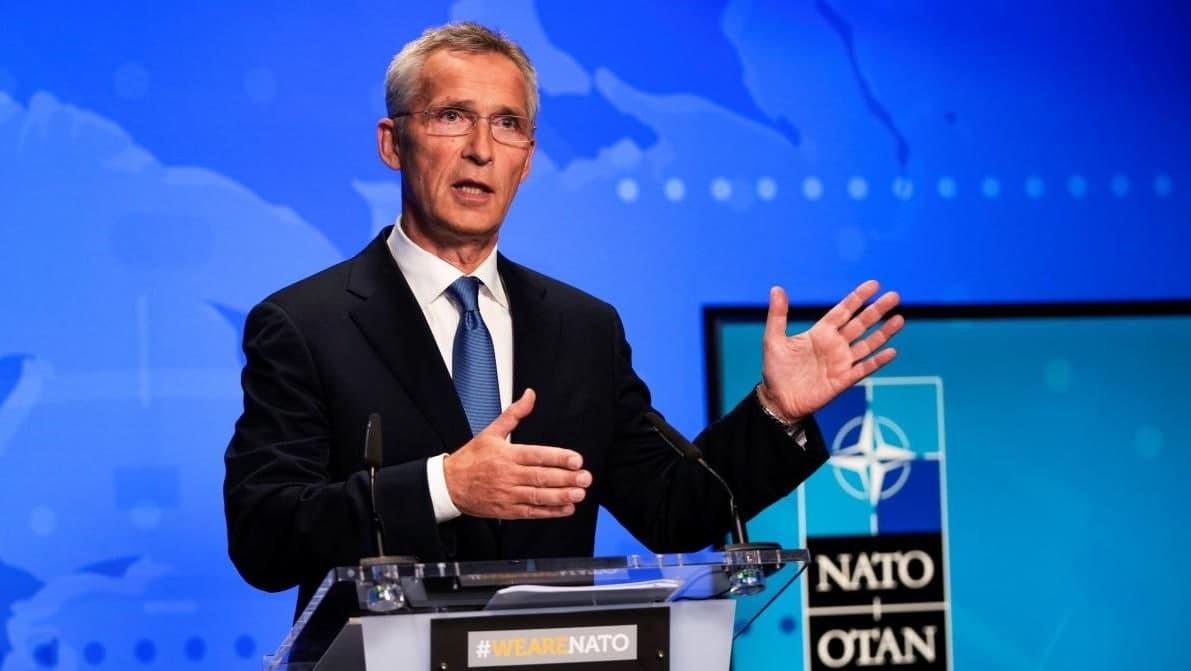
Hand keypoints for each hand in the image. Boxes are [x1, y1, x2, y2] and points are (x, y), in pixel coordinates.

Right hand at [443, 388, 591, 518]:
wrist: (448, 485)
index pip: (537, 455)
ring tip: (579, 494)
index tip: (577, 460)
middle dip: (566, 478)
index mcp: (506, 454)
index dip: (558, 458)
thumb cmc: (471, 458)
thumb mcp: (491, 432)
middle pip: (541, 477)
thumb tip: (531, 395)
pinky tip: (566, 508)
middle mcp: (508, 475)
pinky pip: (531, 512)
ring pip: (538, 496)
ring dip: (561, 496)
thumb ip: (514, 414)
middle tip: (586, 478)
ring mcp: (507, 494)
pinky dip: (549, 512)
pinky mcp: (506, 510)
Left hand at [758, 280, 903, 421]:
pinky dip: (878, 361)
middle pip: (860, 324)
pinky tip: (891, 351)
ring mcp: (841, 362)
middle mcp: (835, 345)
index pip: (843, 311)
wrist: (778, 400)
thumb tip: (777, 288)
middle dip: (877, 310)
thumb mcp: (774, 339)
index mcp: (820, 332)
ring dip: (883, 333)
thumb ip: (778, 315)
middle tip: (894, 295)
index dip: (858, 298)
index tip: (874, 284)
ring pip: (868, 344)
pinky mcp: (844, 380)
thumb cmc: (775, 370)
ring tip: (899, 319)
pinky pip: (864, 369)